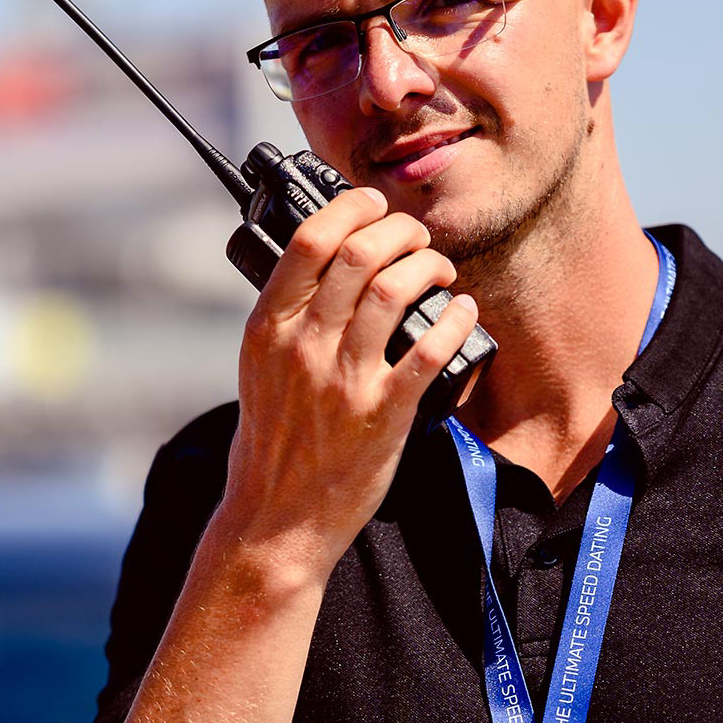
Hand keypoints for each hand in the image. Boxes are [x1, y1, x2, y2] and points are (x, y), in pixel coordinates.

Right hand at [218, 185, 479, 584]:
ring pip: (393, 290)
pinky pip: (429, 350)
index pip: (309, 241)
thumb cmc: (272, 442)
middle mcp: (303, 346)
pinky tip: (461, 311)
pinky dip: (454, 319)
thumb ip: (287, 319)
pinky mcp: (382, 414)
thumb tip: (328, 264)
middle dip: (400, 230)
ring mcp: (342, 380)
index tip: (374, 204)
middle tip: (417, 237)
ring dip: (428, 266)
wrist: (277, 517)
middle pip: (358, 253)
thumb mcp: (260, 369)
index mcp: (267, 328)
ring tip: (440, 270)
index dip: (351, 209)